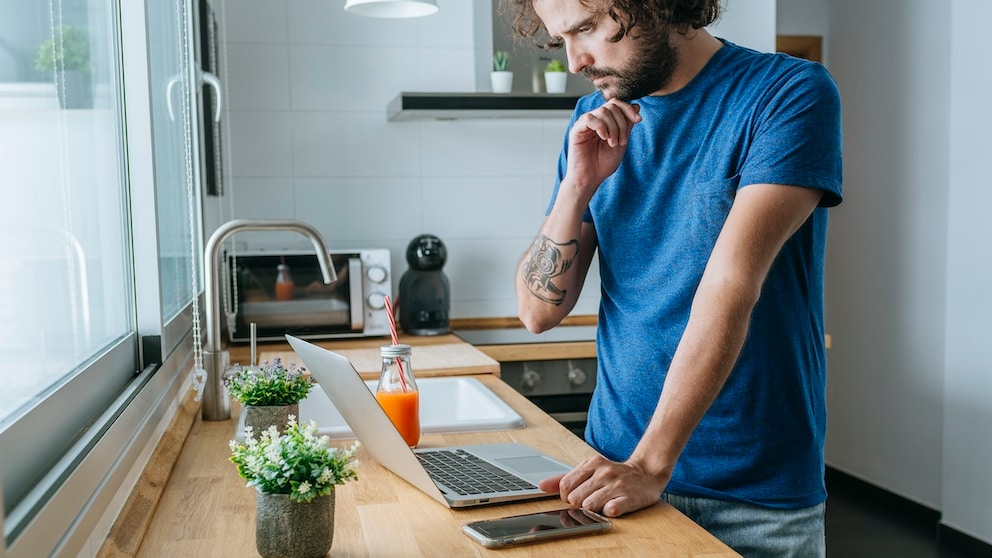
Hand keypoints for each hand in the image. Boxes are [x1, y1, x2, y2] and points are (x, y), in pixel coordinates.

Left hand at [539, 454, 667, 517]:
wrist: (647, 472)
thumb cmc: (614, 474)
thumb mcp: (589, 470)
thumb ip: (565, 478)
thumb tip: (541, 485)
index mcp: (591, 464)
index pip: (565, 485)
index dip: (566, 496)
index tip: (574, 497)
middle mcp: (604, 472)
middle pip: (575, 498)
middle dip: (578, 504)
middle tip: (589, 501)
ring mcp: (617, 485)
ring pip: (590, 505)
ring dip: (592, 509)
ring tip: (601, 504)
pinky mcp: (630, 497)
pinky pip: (611, 510)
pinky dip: (608, 512)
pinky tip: (612, 507)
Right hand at [564, 99, 641, 197]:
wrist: (590, 178)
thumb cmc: (603, 164)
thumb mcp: (622, 142)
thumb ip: (627, 125)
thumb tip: (636, 106)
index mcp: (605, 122)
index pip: (616, 104)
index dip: (628, 109)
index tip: (638, 120)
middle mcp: (595, 120)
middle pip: (612, 106)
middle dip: (622, 123)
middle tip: (621, 141)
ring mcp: (585, 124)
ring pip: (603, 111)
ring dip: (613, 128)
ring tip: (612, 143)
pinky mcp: (577, 130)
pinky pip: (590, 118)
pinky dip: (601, 127)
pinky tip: (603, 138)